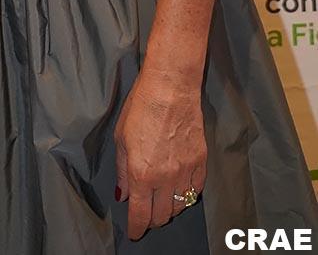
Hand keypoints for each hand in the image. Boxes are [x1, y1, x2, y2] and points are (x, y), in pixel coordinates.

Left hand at [114, 66, 205, 239]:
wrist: (170, 88)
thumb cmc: (141, 107)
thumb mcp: (121, 138)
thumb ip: (122, 171)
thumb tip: (124, 194)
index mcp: (142, 173)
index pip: (140, 214)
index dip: (136, 228)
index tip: (134, 232)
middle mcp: (165, 178)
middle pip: (162, 216)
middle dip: (152, 220)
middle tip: (146, 215)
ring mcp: (185, 171)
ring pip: (180, 206)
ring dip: (170, 209)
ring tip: (161, 201)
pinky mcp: (201, 161)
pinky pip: (196, 190)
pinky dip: (187, 195)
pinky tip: (180, 190)